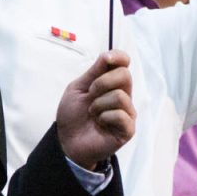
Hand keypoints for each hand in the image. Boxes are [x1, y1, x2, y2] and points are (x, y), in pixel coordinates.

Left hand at [56, 49, 135, 168]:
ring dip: (99, 104)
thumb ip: (94, 72)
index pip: (124, 63)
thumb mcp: (79, 88)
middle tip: (90, 95)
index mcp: (112, 83)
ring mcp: (127, 113)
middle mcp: (123, 95)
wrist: (67, 140)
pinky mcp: (128, 129)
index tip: (106, 59)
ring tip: (93, 114)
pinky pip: (121, 115)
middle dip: (102, 82)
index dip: (119, 57)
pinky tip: (100, 123)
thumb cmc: (73, 115)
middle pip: (125, 75)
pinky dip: (104, 117)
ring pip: (120, 96)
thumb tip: (109, 55)